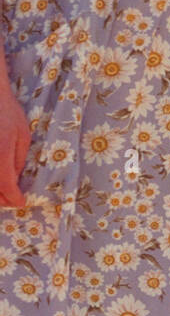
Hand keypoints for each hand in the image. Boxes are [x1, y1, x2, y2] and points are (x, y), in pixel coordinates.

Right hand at [0, 83, 28, 207]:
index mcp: (1, 154)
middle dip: (1, 200)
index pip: (6, 187)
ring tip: (2, 193)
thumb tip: (14, 181)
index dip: (14, 199)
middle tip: (11, 199)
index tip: (21, 202)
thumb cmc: (7, 112)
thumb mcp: (22, 136)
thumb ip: (18, 161)